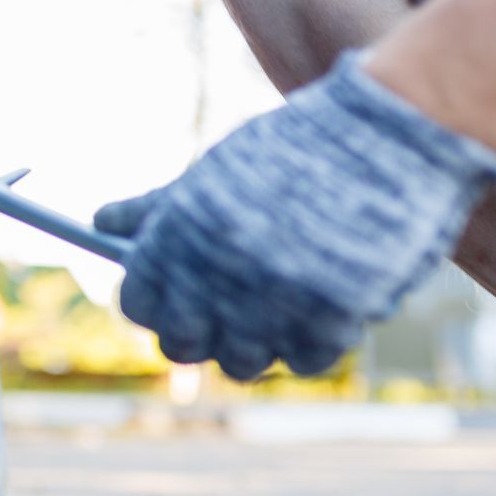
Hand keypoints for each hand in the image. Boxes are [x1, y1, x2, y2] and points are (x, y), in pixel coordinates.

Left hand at [92, 53, 495, 379]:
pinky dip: (306, 344)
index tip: (167, 298)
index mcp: (181, 236)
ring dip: (252, 342)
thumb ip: (158, 209)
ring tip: (271, 309)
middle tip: (219, 311)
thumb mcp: (217, 172)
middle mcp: (219, 276)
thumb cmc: (298, 148)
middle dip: (196, 332)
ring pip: (240, 362)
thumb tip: (102, 224)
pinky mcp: (333, 320)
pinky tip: (314, 310)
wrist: (394, 132)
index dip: (150, 304)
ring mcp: (276, 303)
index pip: (139, 304)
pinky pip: (301, 360)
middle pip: (182, 344)